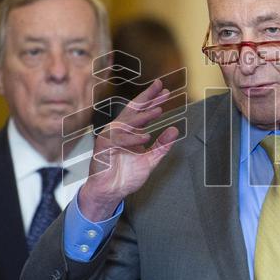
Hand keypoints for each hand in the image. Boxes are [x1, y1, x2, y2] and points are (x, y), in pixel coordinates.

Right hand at [78, 79, 179, 220]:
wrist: (111, 192)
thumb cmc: (126, 176)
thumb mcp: (150, 160)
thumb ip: (162, 146)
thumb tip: (175, 129)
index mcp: (130, 132)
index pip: (142, 112)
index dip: (153, 100)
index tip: (165, 91)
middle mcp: (119, 131)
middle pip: (134, 110)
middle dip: (147, 98)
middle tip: (161, 88)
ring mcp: (110, 138)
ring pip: (127, 123)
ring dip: (143, 116)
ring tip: (158, 111)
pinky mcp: (103, 148)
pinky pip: (118, 140)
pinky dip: (132, 138)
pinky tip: (145, 137)